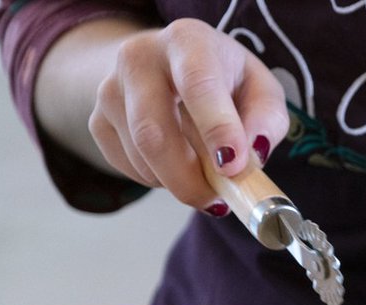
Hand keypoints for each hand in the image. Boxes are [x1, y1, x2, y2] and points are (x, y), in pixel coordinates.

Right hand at [89, 18, 287, 210]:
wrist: (170, 67)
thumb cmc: (224, 80)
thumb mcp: (261, 89)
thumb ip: (266, 119)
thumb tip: (250, 155)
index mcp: (187, 42)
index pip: (197, 84)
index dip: (216, 128)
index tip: (232, 166)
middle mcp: (139, 58)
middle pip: (154, 131)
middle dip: (189, 179)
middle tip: (218, 200)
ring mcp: (111, 90)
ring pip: (141, 157)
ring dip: (179, 182)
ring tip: (205, 176)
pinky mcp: (98, 121)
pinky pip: (129, 168)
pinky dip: (160, 180)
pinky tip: (178, 165)